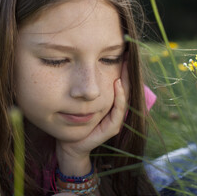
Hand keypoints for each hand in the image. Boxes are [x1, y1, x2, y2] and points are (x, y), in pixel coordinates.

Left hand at [56, 60, 129, 175]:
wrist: (68, 145)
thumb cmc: (71, 119)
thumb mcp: (77, 98)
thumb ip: (83, 84)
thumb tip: (82, 61)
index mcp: (109, 102)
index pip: (120, 82)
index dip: (123, 68)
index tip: (124, 51)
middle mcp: (114, 110)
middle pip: (126, 87)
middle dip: (127, 71)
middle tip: (129, 54)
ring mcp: (114, 120)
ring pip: (125, 98)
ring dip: (126, 81)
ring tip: (126, 65)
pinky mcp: (110, 129)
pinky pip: (117, 114)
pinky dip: (120, 99)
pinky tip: (117, 85)